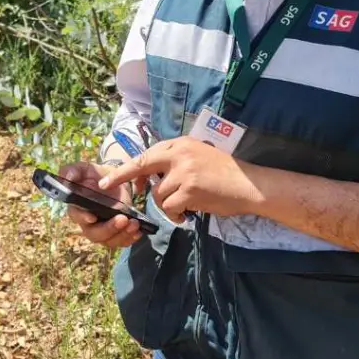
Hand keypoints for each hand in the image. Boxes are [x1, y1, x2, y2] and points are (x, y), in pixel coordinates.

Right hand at [58, 161, 142, 248]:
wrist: (116, 179)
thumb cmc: (97, 175)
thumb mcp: (85, 168)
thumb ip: (73, 170)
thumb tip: (67, 178)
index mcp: (77, 206)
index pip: (76, 216)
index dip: (83, 218)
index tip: (93, 217)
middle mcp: (88, 222)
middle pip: (94, 234)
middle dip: (108, 229)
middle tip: (123, 219)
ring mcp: (102, 229)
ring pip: (108, 241)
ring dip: (122, 235)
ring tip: (134, 224)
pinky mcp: (115, 232)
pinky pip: (121, 241)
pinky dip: (130, 239)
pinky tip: (138, 231)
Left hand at [98, 137, 262, 222]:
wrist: (250, 184)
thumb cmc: (225, 173)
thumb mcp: (199, 156)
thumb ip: (176, 161)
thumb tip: (150, 175)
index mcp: (181, 144)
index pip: (147, 154)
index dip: (127, 168)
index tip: (108, 179)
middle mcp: (180, 153)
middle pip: (142, 166)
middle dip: (123, 178)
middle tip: (109, 187)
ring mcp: (184, 171)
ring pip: (158, 194)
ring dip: (166, 205)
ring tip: (183, 207)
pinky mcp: (190, 189)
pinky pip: (170, 207)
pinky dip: (175, 215)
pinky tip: (187, 214)